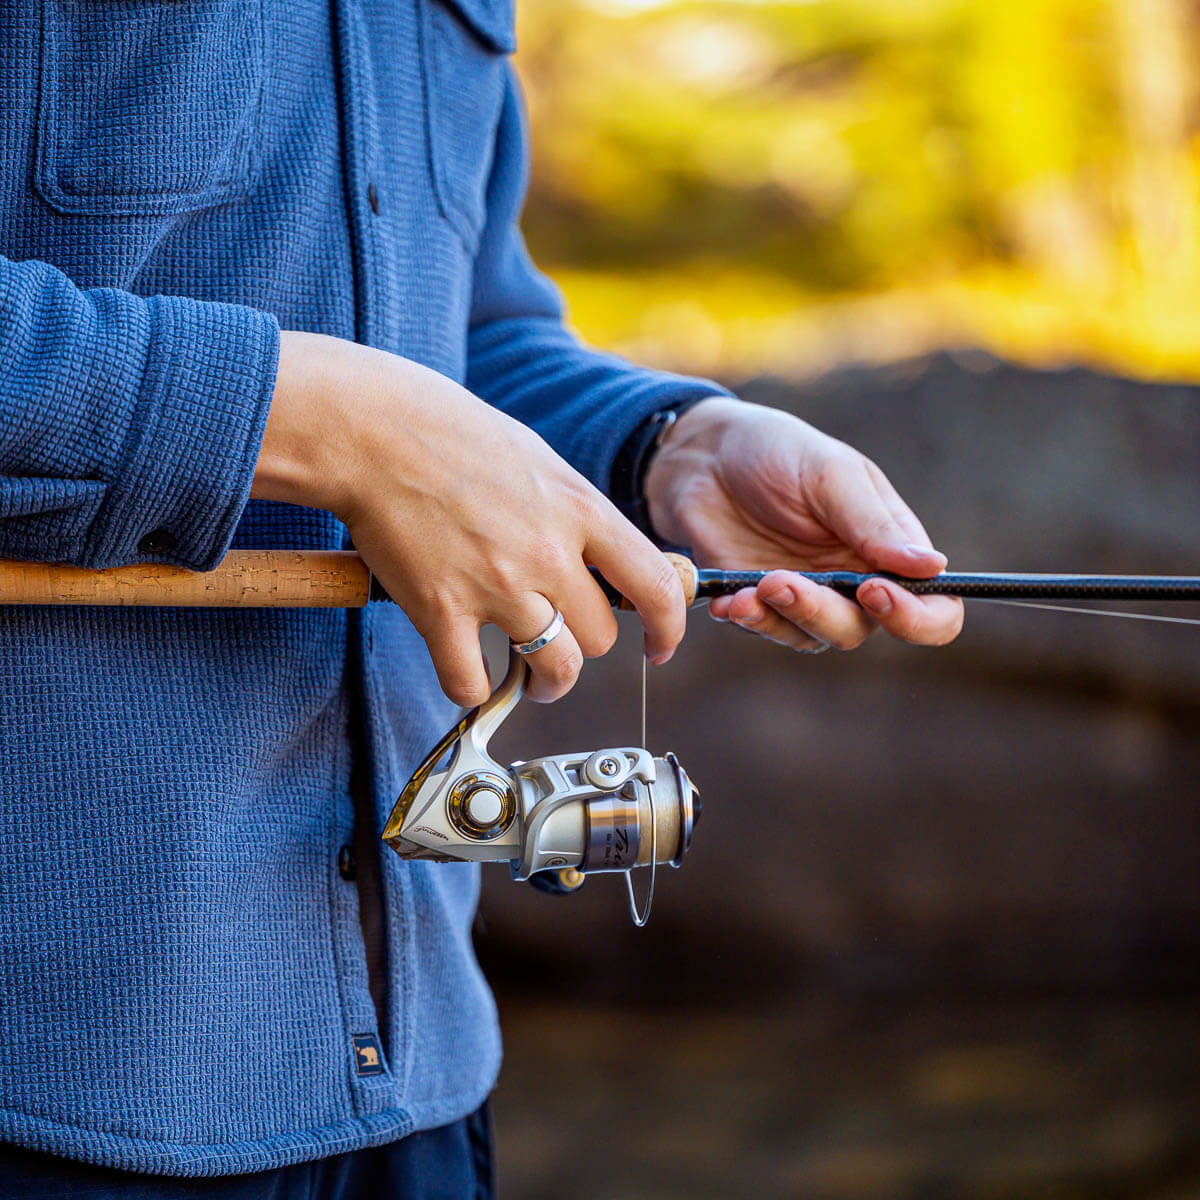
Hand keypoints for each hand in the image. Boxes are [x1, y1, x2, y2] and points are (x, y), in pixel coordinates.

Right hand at [252, 331, 685, 703]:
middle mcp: (548, 554)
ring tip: (533, 680)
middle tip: (561, 643)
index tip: (660, 646)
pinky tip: (467, 672)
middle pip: (600, 638)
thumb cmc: (451, 434)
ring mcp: (496, 586)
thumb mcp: (539, 461)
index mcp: (580, 510)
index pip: (655, 585)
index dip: (668, 627)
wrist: (374, 430)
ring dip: (547, 683)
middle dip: (584, 647)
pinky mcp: (441, 612)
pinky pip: (471, 683)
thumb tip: (601, 558)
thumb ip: (574, 513)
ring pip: (554, 669)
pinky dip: (472, 689)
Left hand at [644, 397, 962, 651]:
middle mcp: (854, 580)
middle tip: (781, 580)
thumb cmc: (776, 451)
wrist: (702, 456)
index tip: (875, 593)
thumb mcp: (830, 475)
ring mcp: (806, 595)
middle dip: (825, 613)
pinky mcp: (760, 603)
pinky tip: (729, 601)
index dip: (918, 616)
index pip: (933, 605)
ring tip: (754, 587)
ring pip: (814, 637)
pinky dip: (749, 619)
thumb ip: (874, 525)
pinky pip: (765, 629)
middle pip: (863, 629)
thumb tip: (933, 567)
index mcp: (889, 547)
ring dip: (783, 617)